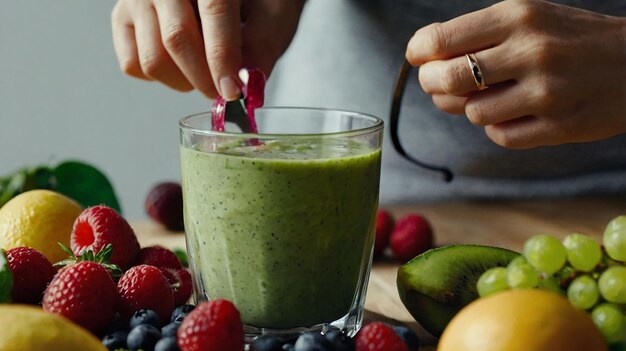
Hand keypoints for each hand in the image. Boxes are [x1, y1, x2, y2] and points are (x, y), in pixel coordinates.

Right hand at [111, 0, 303, 99]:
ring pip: (152, 59)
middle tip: (224, 91)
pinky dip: (161, 77)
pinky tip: (182, 64)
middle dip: (205, 78)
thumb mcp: (274, 11)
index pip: (214, 11)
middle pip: (177, 39)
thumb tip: (247, 81)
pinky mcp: (122, 17)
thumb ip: (264, 42)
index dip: (223, 57)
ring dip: (183, 82)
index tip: (233, 91)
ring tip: (205, 71)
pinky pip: (134, 65)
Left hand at [406, 0, 625, 148]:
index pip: (441, 39)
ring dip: (473, 107)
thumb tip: (425, 62)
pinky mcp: (559, 126)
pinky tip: (515, 114)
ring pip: (472, 112)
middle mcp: (532, 51)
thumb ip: (478, 35)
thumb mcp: (529, 18)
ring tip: (492, 96)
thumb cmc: (571, 39)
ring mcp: (547, 92)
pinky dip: (499, 128)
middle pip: (447, 79)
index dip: (420, 53)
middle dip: (433, 84)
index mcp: (519, 16)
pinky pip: (500, 136)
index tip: (419, 58)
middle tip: (438, 84)